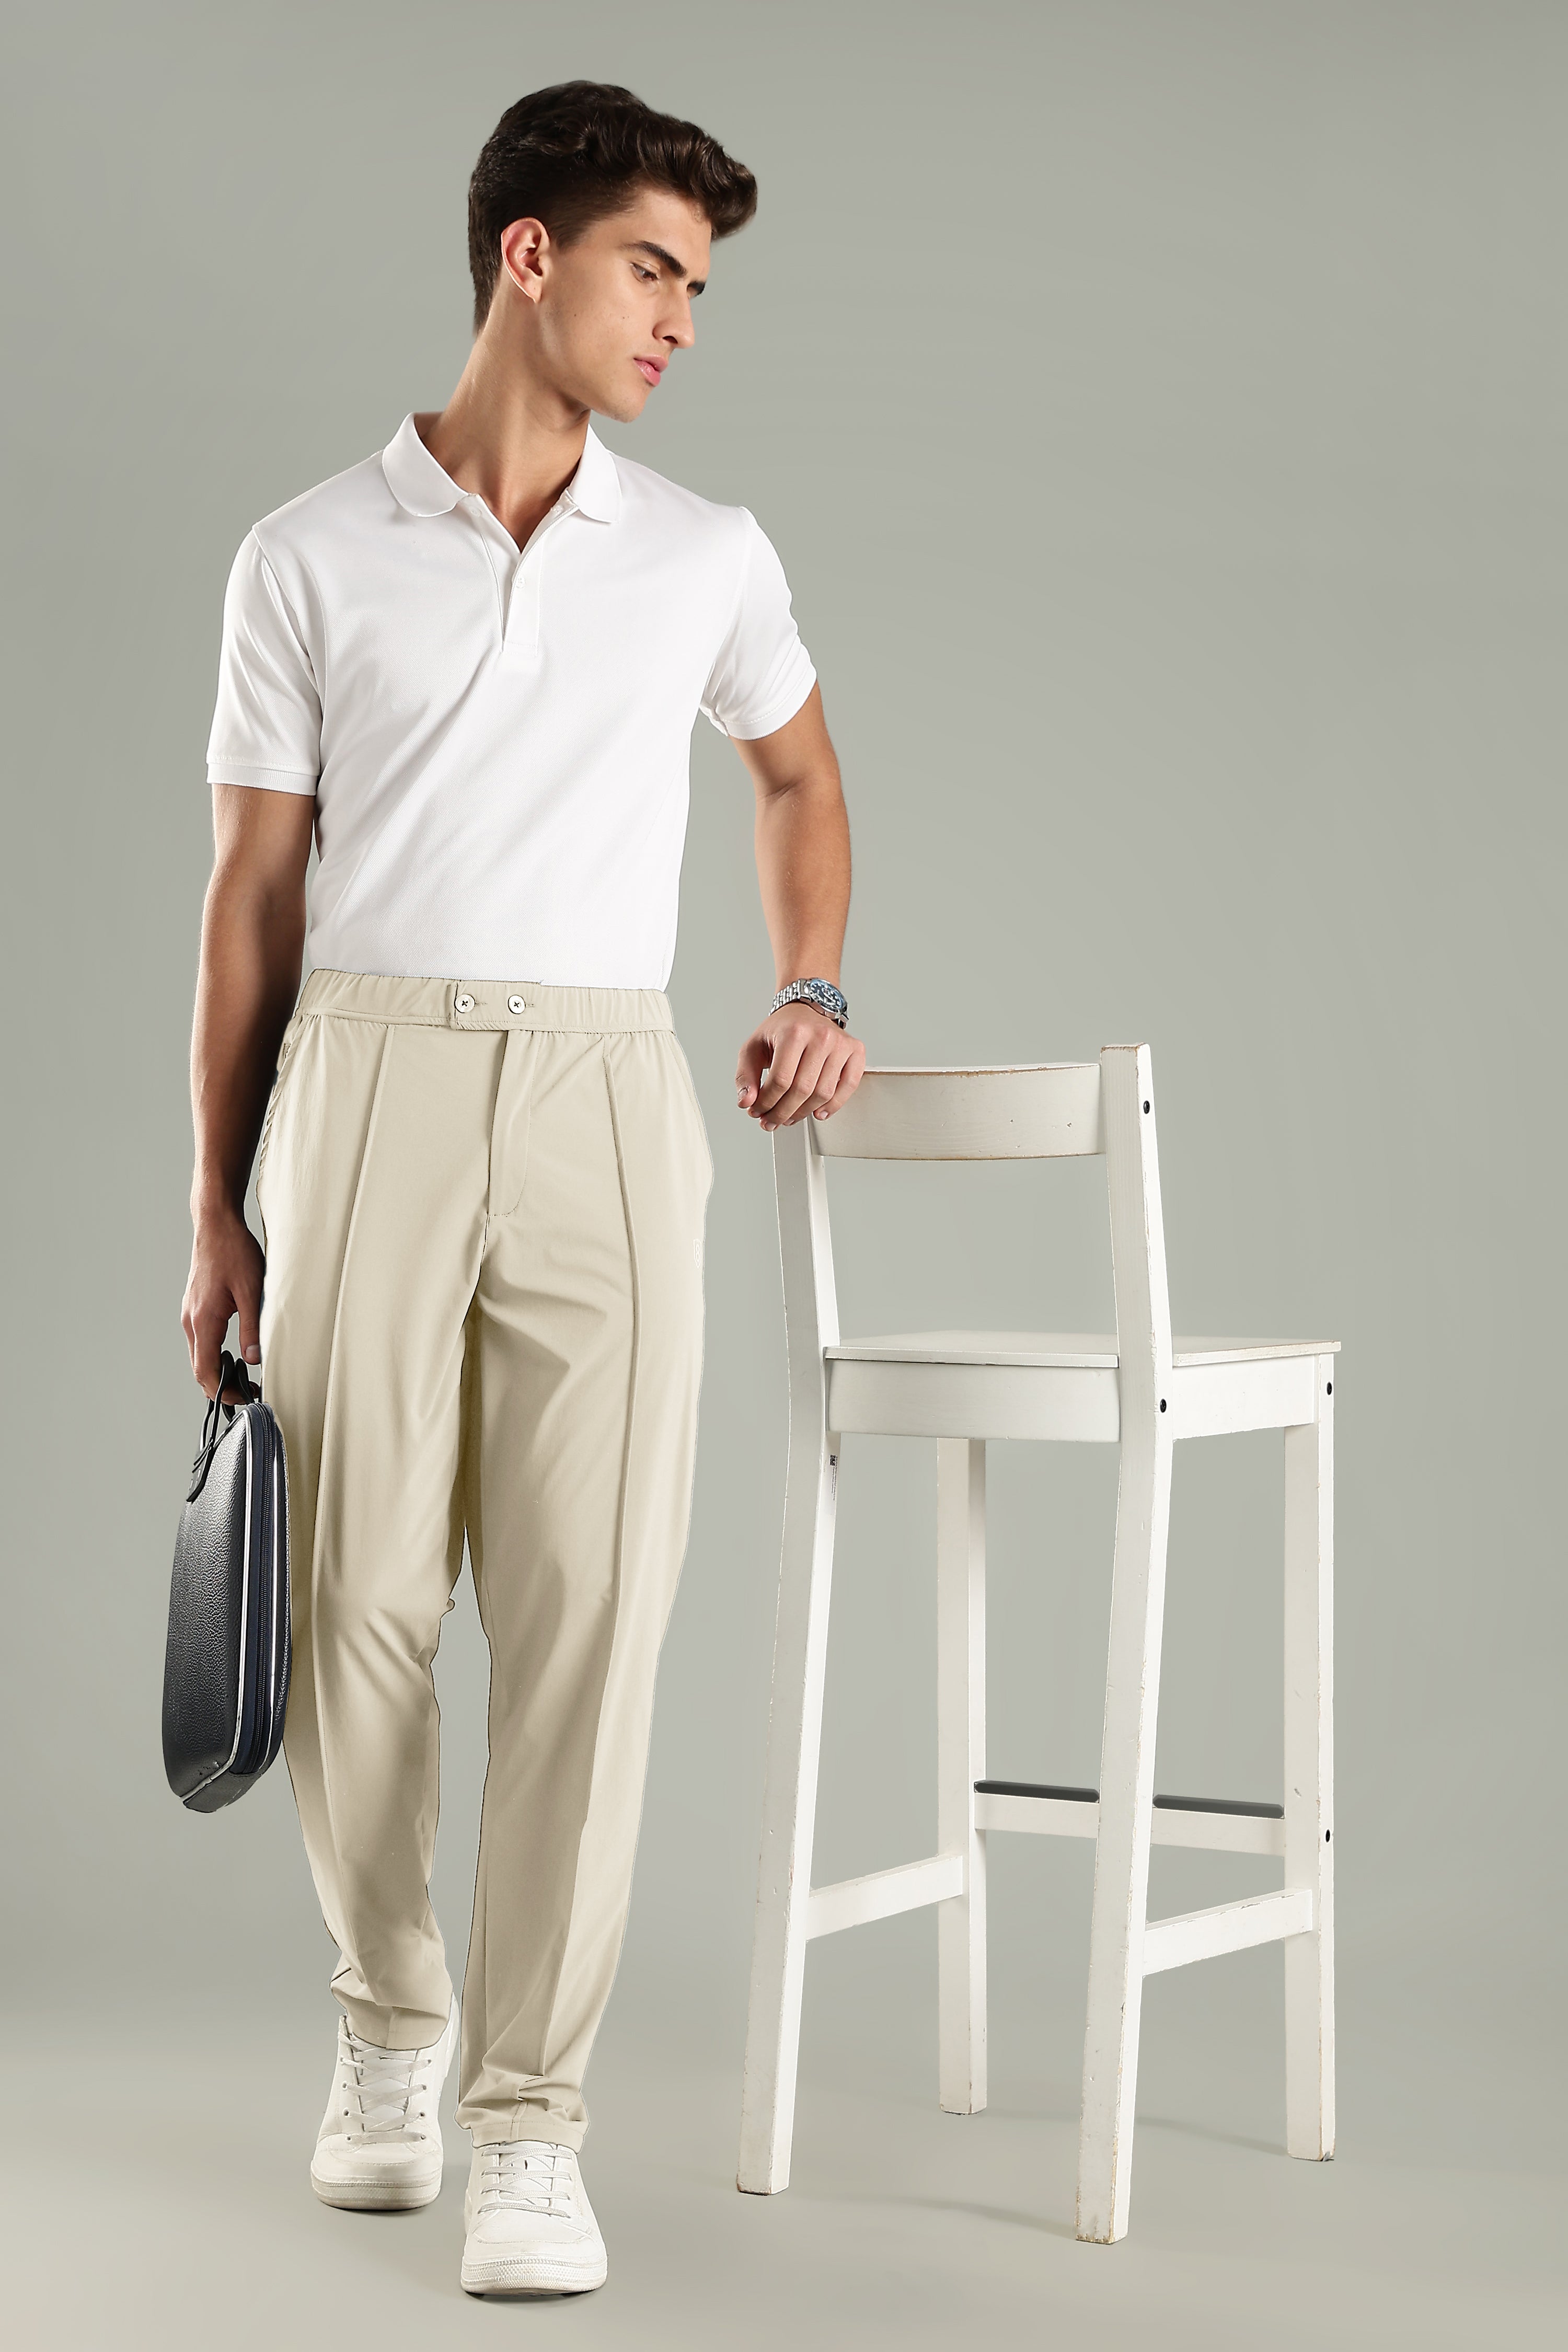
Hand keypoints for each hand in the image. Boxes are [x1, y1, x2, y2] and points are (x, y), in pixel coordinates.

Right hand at [181, 1206, 264, 1395]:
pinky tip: (233, 1353)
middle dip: (220, 1385)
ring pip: (199, 1354)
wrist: (216, 1224)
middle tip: (247, 1393)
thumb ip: (252, 1328)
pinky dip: (214, 1354)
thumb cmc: (234, 1251)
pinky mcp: (195, 1306)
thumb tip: (254, 1359)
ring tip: (243, 1377)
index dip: (222, 1390)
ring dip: (217, 1370)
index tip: (242, 1398)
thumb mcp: (252, 1291)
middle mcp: (191, 1320)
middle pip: (199, 1367)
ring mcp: (190, 1313)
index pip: (205, 1371)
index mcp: (203, 1320)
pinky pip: (201, 1340)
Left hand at [736, 1005, 864, 1130]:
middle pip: (802, 1090)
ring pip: (823, 1093)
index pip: (780, 1080)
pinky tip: (818, 1112)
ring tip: (790, 1117)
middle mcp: (820, 1036)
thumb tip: (747, 1102)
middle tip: (772, 1120)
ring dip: (804, 1113)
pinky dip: (834, 1105)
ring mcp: (841, 1043)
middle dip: (782, 1112)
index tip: (757, 1111)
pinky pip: (848, 1086)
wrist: (805, 1010)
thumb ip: (745, 1076)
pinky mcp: (855, 1050)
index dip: (766, 1102)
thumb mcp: (753, 1048)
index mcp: (793, 1032)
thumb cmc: (781, 1030)